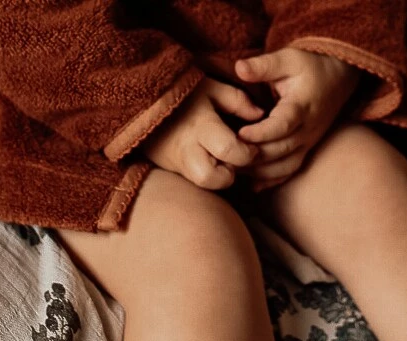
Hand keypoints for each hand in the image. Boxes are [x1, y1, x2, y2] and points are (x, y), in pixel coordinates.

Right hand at [142, 77, 264, 189]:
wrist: (146, 104)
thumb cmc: (184, 95)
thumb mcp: (211, 88)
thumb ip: (238, 101)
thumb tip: (260, 115)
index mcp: (200, 126)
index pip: (229, 150)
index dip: (247, 153)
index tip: (250, 146)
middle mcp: (187, 149)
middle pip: (210, 179)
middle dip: (228, 175)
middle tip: (233, 160)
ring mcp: (177, 163)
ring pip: (201, 186)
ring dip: (217, 178)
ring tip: (221, 161)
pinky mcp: (173, 170)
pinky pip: (195, 183)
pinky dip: (208, 177)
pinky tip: (211, 162)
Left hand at [233, 47, 360, 191]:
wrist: (338, 78)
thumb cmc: (310, 66)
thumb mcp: (289, 58)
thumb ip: (263, 65)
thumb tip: (239, 68)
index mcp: (302, 107)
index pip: (282, 125)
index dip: (260, 133)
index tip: (239, 134)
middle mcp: (307, 129)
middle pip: (280, 150)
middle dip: (253, 156)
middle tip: (227, 156)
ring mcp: (308, 143)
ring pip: (284, 166)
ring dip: (259, 172)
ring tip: (234, 170)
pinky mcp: (306, 150)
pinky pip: (290, 171)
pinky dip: (270, 180)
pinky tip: (251, 184)